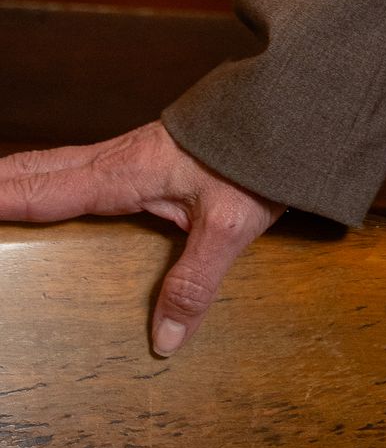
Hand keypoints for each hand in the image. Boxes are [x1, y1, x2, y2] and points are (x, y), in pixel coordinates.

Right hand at [0, 122, 282, 355]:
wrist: (294, 106)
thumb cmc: (262, 157)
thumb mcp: (232, 226)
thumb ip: (195, 282)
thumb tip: (164, 341)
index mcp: (127, 173)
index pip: (49, 191)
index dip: (6, 198)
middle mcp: (121, 158)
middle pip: (43, 169)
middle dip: (2, 181)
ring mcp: (133, 151)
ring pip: (60, 162)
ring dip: (22, 174)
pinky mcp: (148, 153)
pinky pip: (83, 163)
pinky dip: (51, 172)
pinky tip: (53, 182)